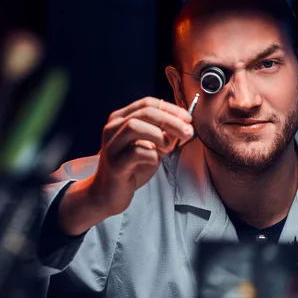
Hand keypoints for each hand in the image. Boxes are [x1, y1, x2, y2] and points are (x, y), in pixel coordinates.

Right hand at [89, 97, 193, 215]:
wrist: (110, 194)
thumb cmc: (132, 168)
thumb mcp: (152, 147)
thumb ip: (165, 135)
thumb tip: (185, 126)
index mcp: (121, 118)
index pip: (148, 103)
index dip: (170, 109)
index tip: (188, 119)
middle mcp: (113, 127)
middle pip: (145, 112)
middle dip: (171, 120)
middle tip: (187, 131)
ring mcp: (111, 144)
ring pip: (134, 126)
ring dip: (158, 135)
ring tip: (168, 147)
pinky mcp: (114, 163)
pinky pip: (135, 151)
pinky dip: (151, 155)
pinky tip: (154, 161)